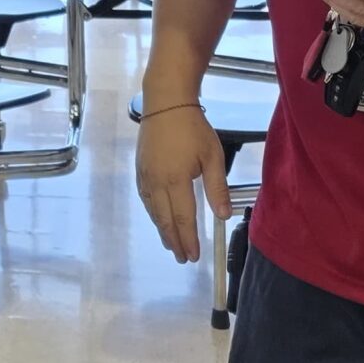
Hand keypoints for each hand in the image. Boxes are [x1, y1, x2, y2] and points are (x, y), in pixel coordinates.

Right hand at [135, 101, 228, 264]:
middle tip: (183, 258)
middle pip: (165, 219)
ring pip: (153, 211)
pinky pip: (146, 199)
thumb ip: (217, 188)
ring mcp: (145, 176)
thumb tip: (223, 216)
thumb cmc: (193, 128)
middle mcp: (157, 182)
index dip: (188, 239)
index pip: (183, 218)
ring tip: (171, 245)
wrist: (165, 104)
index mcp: (176, 180)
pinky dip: (153, 214)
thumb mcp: (212, 156)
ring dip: (162, 230)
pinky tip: (158, 219)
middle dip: (174, 241)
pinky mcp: (140, 170)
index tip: (194, 256)